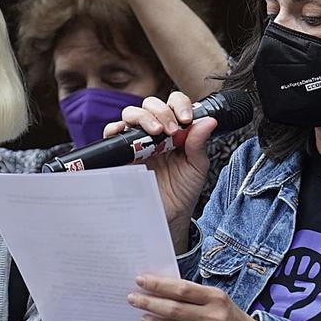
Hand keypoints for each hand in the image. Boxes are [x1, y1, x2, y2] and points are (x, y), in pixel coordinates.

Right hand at [107, 91, 215, 239]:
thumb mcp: (197, 167)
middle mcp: (154, 132)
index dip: (180, 105)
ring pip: (131, 114)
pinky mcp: (122, 154)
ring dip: (143, 117)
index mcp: (175, 130)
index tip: (186, 120)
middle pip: (151, 104)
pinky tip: (123, 131)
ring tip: (155, 133)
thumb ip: (199, 143)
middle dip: (161, 111)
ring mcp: (137, 142)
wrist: (168, 216)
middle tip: (171, 130)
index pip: (174, 103)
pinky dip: (114, 128)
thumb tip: (208, 120)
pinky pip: (112, 134)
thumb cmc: (182, 191)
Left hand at [129, 274, 260, 320]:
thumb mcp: (219, 302)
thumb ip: (195, 297)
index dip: (159, 285)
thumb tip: (162, 291)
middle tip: (133, 299)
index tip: (141, 281)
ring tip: (144, 319)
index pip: (182, 289)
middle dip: (150, 303)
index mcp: (216, 298)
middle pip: (174, 309)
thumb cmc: (232, 320)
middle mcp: (214, 317)